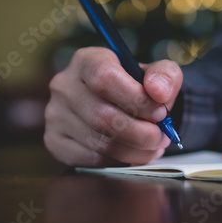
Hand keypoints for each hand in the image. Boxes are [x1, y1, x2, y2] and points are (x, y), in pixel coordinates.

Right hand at [44, 47, 182, 166]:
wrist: (120, 105)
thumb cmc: (138, 87)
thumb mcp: (158, 74)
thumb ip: (165, 76)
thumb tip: (158, 91)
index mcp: (87, 60)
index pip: (104, 78)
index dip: (136, 99)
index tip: (160, 113)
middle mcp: (64, 85)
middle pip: (102, 116)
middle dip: (140, 133)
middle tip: (161, 137)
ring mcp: (56, 114)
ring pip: (98, 142)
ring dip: (134, 150)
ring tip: (153, 147)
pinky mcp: (55, 140)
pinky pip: (91, 159)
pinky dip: (119, 161)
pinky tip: (134, 154)